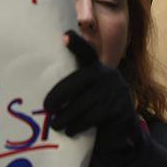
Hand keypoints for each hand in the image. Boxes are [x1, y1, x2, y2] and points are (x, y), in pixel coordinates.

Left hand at [44, 31, 141, 157]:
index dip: (76, 44)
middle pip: (80, 81)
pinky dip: (78, 125)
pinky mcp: (119, 108)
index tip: (65, 36)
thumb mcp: (87, 90)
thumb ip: (74, 85)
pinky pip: (93, 116)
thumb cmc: (95, 106)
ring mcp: (115, 91)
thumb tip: (43, 92)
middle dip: (60, 94)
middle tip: (47, 107)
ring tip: (56, 124)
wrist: (123, 125)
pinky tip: (71, 130)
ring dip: (66, 116)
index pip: (86, 52)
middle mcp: (107, 75)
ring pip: (84, 103)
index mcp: (96, 67)